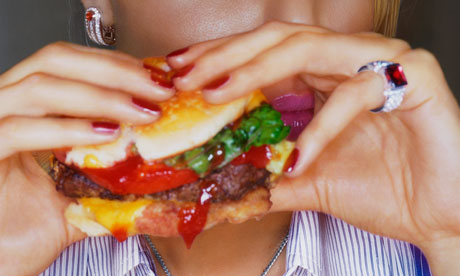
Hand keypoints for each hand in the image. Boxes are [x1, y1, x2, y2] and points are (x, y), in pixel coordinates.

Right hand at [0, 42, 171, 275]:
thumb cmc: (29, 227)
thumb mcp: (82, 190)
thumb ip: (113, 172)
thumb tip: (160, 162)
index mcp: (27, 107)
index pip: (69, 62)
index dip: (115, 63)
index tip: (156, 77)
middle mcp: (3, 106)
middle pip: (55, 60)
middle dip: (115, 71)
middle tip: (159, 89)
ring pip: (41, 87)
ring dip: (102, 96)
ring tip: (142, 112)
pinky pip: (21, 130)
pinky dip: (67, 128)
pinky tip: (106, 134)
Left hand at [166, 22, 459, 272]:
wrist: (437, 215)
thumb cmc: (380, 189)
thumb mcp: (309, 180)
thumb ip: (268, 173)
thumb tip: (222, 179)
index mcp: (324, 75)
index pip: (264, 52)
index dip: (221, 58)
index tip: (180, 73)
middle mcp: (349, 60)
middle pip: (278, 39)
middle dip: (226, 56)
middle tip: (186, 77)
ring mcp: (382, 63)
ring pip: (309, 48)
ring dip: (258, 70)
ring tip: (217, 94)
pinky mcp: (416, 79)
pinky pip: (356, 93)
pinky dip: (322, 127)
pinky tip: (299, 158)